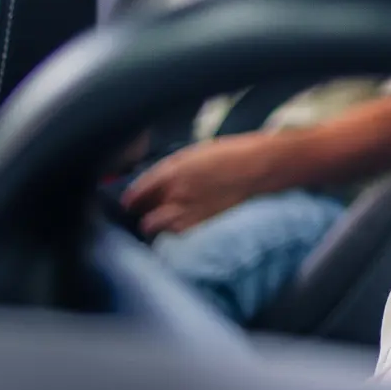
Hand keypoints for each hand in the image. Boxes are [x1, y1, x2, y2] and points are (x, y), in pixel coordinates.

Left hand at [121, 134, 274, 236]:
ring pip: (160, 231)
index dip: (130, 200)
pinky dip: (177, 232)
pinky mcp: (203, 228)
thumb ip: (168, 171)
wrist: (260, 168)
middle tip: (148, 211)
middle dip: (144, 216)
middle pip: (145, 219)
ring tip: (168, 219)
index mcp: (171, 173)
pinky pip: (179, 235)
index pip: (136, 194)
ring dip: (160, 226)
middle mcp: (176, 197)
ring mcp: (190, 216)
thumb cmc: (229, 154)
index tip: (130, 203)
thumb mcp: (192, 154)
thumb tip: (150, 187)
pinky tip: (186, 223)